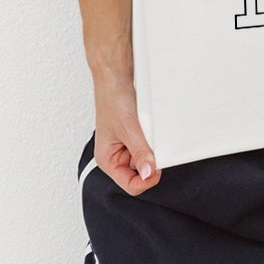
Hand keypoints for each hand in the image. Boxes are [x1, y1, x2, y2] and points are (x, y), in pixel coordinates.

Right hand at [91, 72, 161, 193]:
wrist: (116, 77)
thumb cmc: (111, 99)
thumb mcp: (128, 129)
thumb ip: (140, 153)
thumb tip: (149, 173)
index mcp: (107, 160)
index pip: (131, 185)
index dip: (146, 180)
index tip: (156, 167)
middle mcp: (116, 156)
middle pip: (141, 174)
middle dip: (150, 162)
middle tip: (152, 146)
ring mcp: (127, 148)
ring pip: (147, 161)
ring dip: (152, 149)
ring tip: (147, 133)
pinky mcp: (136, 138)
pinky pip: (150, 147)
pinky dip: (153, 140)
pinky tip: (150, 129)